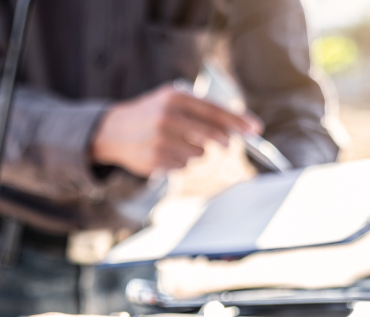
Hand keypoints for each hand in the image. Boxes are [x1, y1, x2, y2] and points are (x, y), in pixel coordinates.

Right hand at [90, 83, 261, 176]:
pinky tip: (165, 153)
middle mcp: (168, 117)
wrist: (112, 130)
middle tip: (228, 144)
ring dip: (197, 152)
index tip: (256, 129)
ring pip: (199, 153)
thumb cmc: (150, 113)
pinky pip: (183, 165)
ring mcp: (161, 140)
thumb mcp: (170, 100)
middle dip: (224, 141)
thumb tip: (234, 128)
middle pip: (212, 134)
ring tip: (178, 143)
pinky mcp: (155, 160)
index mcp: (175, 98)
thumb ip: (199, 110)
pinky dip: (181, 161)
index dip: (238, 121)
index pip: (214, 110)